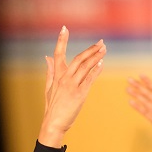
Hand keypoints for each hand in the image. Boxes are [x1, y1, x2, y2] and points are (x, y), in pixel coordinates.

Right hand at [38, 27, 105, 146]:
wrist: (54, 123)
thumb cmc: (52, 107)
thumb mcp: (48, 88)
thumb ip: (50, 71)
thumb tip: (47, 57)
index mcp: (56, 76)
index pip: (58, 54)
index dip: (61, 40)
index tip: (64, 28)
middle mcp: (64, 78)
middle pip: (79, 58)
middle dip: (91, 49)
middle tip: (101, 42)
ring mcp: (72, 86)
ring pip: (86, 66)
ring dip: (96, 56)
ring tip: (104, 49)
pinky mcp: (80, 94)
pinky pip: (90, 78)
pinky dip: (96, 70)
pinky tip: (102, 63)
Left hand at [126, 75, 151, 151]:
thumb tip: (149, 95)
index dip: (149, 82)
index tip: (140, 75)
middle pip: (151, 94)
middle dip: (140, 86)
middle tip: (129, 79)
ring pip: (147, 102)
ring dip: (137, 94)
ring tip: (127, 89)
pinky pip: (146, 113)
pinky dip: (138, 107)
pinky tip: (130, 102)